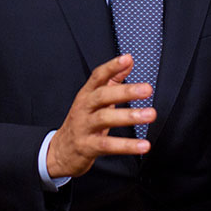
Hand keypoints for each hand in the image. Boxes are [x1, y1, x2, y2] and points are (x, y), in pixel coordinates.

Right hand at [46, 54, 155, 178]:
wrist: (61, 151)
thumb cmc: (83, 121)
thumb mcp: (94, 99)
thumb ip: (112, 79)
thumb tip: (128, 61)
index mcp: (87, 94)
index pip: (97, 76)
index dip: (112, 66)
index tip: (127, 59)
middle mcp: (84, 108)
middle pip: (102, 95)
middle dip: (125, 91)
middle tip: (147, 89)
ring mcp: (84, 127)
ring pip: (105, 118)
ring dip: (129, 116)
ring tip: (149, 115)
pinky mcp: (87, 146)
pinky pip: (108, 145)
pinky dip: (126, 145)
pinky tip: (143, 145)